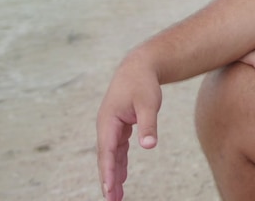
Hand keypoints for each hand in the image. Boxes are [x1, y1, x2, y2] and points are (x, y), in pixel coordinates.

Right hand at [96, 55, 162, 200]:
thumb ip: (148, 125)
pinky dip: (118, 163)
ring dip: (113, 174)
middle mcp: (107, 126)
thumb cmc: (143, 83)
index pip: (107, 152)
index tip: (108, 190)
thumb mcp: (148, 103)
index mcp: (109, 121)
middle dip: (108, 179)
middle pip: (106, 158)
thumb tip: (149, 145)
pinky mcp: (120, 126)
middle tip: (112, 200)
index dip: (107, 172)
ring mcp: (112, 127)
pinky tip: (121, 176)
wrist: (139, 66)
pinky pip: (117, 149)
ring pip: (111, 156)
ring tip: (115, 196)